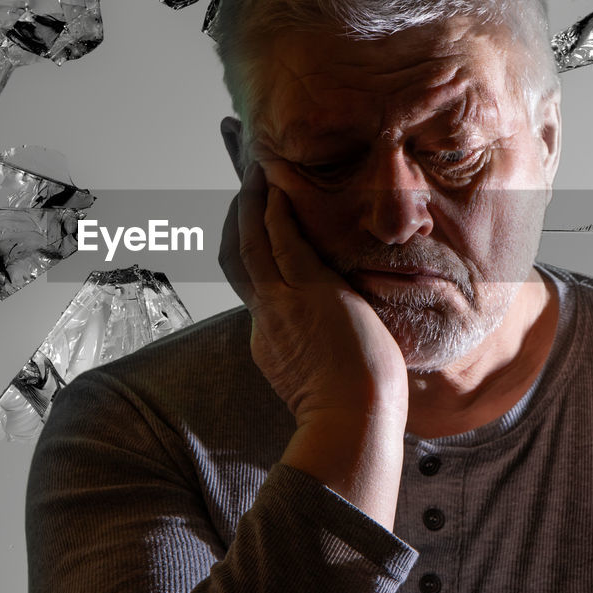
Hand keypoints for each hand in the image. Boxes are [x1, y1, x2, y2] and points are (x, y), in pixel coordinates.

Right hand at [219, 163, 407, 525]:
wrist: (353, 421)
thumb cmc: (355, 410)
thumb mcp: (323, 378)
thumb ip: (322, 352)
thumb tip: (347, 339)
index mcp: (270, 339)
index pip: (252, 286)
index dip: (247, 253)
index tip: (248, 230)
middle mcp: (267, 317)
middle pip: (239, 257)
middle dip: (236, 219)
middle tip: (240, 186)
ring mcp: (282, 302)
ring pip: (252, 243)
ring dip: (250, 204)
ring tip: (254, 172)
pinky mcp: (307, 291)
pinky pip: (282, 242)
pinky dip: (275, 213)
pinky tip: (277, 188)